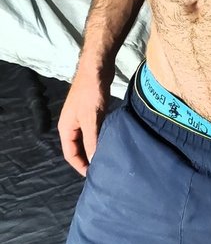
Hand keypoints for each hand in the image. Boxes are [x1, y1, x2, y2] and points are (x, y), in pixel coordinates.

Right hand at [58, 61, 113, 175]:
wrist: (97, 68)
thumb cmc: (90, 94)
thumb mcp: (91, 120)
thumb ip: (92, 141)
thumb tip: (94, 161)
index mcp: (66, 128)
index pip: (70, 154)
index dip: (80, 166)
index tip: (94, 175)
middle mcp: (71, 124)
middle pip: (77, 148)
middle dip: (87, 159)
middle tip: (103, 169)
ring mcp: (81, 118)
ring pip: (87, 139)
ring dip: (95, 149)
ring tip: (108, 159)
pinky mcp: (92, 112)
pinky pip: (94, 130)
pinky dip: (100, 138)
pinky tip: (111, 142)